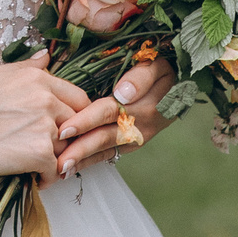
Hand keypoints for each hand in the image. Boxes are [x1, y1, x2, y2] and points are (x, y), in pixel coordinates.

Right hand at [0, 52, 83, 179]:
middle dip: (65, 137)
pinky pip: (56, 169)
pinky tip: (33, 177)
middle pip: (76, 124)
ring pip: (68, 147)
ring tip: (36, 163)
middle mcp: (46, 99)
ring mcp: (45, 126)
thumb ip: (24, 66)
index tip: (60, 126)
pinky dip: (46, 177)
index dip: (71, 115)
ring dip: (55, 157)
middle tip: (48, 147)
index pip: (78, 98)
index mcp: (37, 79)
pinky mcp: (40, 153)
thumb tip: (46, 57)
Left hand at [55, 55, 176, 175]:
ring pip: (104, 150)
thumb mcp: (157, 66)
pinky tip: (69, 169)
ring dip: (82, 160)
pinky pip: (107, 155)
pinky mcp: (129, 144)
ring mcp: (134, 138)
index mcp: (144, 105)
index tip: (64, 129)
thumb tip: (123, 93)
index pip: (108, 112)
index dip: (86, 121)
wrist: (179, 87)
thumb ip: (141, 77)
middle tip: (58, 162)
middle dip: (79, 150)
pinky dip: (88, 162)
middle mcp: (139, 126)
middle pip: (104, 138)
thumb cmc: (162, 70)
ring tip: (60, 171)